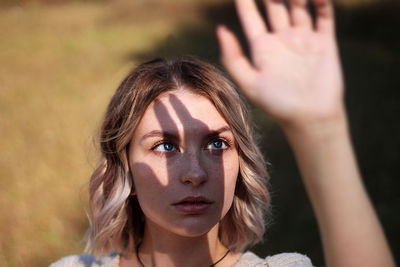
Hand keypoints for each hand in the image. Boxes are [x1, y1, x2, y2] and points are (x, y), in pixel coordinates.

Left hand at [217, 0, 343, 129]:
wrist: (310, 117)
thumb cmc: (277, 104)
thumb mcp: (249, 83)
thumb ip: (233, 58)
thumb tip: (220, 29)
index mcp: (263, 48)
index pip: (251, 17)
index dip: (245, 1)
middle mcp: (282, 40)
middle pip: (274, 6)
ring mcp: (303, 40)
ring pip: (298, 7)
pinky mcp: (324, 43)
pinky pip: (323, 16)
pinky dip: (321, 3)